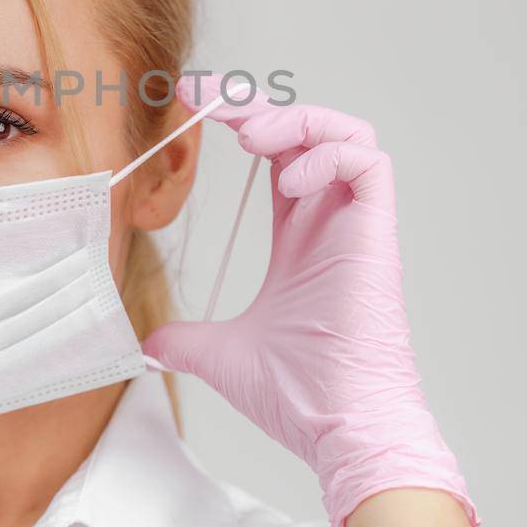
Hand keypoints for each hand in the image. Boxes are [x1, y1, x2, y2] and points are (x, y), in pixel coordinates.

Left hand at [142, 76, 478, 526]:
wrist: (341, 428)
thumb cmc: (302, 396)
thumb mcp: (223, 356)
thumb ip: (188, 339)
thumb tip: (148, 342)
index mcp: (300, 235)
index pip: (276, 153)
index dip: (240, 119)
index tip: (192, 100)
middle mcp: (330, 220)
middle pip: (308, 128)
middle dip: (258, 102)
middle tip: (206, 97)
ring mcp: (357, 225)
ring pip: (347, 131)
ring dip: (295, 119)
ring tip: (250, 138)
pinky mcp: (378, 233)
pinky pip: (368, 163)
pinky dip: (327, 156)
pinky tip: (288, 182)